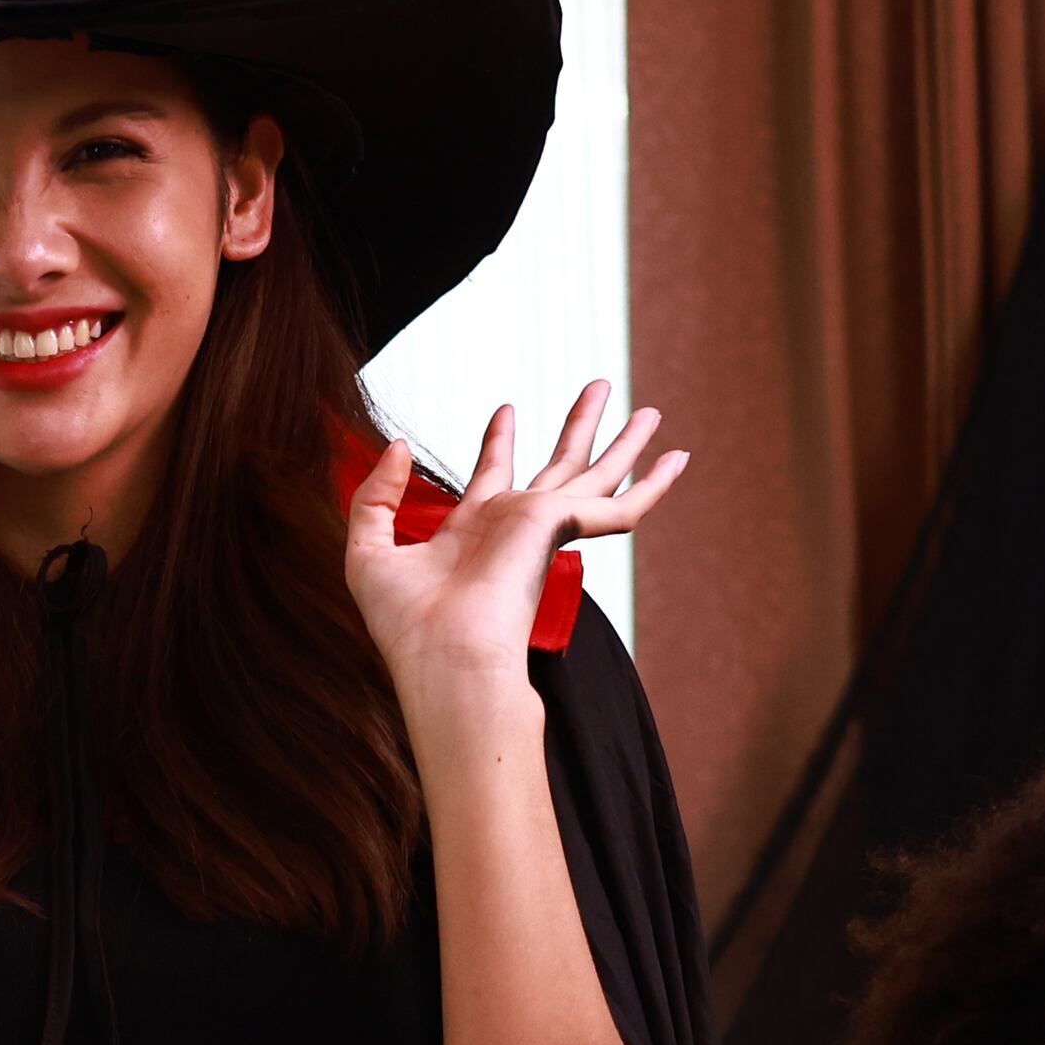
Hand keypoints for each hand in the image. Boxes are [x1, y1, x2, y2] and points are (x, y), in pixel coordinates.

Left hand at [341, 380, 686, 753]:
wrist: (443, 657)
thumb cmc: (405, 624)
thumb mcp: (368, 549)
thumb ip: (376, 494)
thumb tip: (399, 446)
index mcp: (473, 531)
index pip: (492, 475)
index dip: (499, 442)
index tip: (507, 410)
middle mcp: (513, 528)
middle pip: (557, 466)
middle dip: (578, 427)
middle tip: (600, 387)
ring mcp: (543, 528)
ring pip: (597, 475)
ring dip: (625, 442)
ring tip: (652, 410)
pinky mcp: (562, 528)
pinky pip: (620, 509)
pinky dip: (652, 486)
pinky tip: (676, 461)